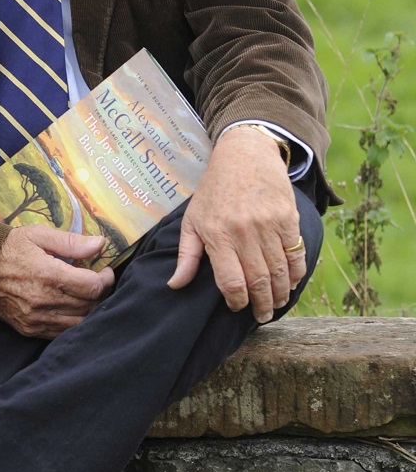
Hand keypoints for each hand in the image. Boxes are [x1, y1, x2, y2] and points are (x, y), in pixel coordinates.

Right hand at [0, 226, 114, 338]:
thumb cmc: (8, 248)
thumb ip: (71, 241)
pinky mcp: (29, 329)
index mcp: (48, 274)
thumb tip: (100, 243)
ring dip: (88, 309)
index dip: (106, 279)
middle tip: (95, 280)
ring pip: (79, 323)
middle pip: (90, 306)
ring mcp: (36, 318)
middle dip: (99, 293)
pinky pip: (61, 333)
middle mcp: (43, 300)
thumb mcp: (38, 235)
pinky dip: (72, 322)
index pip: (93, 287)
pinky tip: (69, 307)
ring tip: (83, 294)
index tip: (104, 270)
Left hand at [167, 124, 306, 322]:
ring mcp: (268, 225)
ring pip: (279, 271)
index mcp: (217, 234)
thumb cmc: (214, 191)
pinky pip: (296, 254)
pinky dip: (296, 273)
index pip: (231, 281)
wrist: (244, 155)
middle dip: (261, 305)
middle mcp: (243, 232)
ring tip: (276, 304)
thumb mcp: (192, 220)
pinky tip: (290, 283)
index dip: (236, 301)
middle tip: (261, 316)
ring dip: (280, 294)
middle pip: (258, 281)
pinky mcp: (287, 218)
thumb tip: (175, 285)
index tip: (237, 307)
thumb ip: (187, 256)